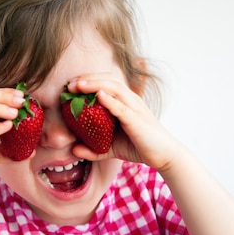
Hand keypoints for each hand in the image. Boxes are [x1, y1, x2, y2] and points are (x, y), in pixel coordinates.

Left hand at [66, 75, 180, 170]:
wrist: (164, 156)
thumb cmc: (139, 147)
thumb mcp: (111, 148)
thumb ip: (93, 149)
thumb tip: (74, 149)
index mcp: (125, 102)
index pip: (105, 83)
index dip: (88, 80)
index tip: (70, 85)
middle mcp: (131, 100)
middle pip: (108, 80)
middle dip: (87, 79)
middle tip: (69, 84)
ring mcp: (135, 108)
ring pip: (114, 88)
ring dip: (94, 84)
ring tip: (78, 86)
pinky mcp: (137, 120)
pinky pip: (122, 107)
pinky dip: (110, 100)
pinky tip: (98, 95)